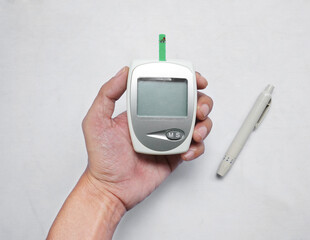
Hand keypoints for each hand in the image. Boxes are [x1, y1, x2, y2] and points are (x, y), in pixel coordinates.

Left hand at [82, 66, 212, 209]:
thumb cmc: (102, 158)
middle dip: (202, 102)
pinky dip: (197, 148)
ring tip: (197, 133)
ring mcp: (170, 138)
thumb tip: (122, 72)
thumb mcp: (96, 120)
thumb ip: (107, 94)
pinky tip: (186, 152)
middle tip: (200, 108)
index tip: (193, 79)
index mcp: (144, 109)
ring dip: (204, 125)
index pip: (168, 89)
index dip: (185, 81)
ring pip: (198, 124)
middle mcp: (160, 121)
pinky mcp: (176, 155)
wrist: (111, 188)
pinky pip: (195, 147)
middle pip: (190, 104)